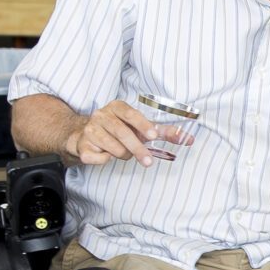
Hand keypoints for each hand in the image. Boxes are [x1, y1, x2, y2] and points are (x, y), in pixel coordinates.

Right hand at [67, 100, 191, 166]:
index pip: (131, 114)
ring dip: (122, 155)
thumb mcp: (139, 128)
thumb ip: (162, 132)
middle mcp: (102, 115)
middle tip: (148, 162)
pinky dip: (105, 160)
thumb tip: (188, 138)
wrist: (83, 136)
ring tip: (121, 151)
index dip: (142, 124)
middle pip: (123, 133)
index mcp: (117, 107)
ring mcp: (90, 129)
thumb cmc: (118, 131)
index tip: (152, 135)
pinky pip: (98, 158)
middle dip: (137, 149)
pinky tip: (103, 154)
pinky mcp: (82, 145)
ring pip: (113, 148)